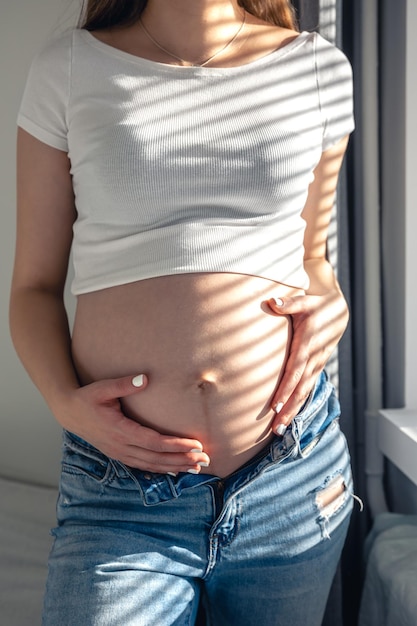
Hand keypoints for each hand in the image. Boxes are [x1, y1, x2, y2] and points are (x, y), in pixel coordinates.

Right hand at [56, 374, 209, 473]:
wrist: (69, 412)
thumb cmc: (87, 398)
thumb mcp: (103, 387)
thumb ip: (124, 384)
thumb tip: (145, 378)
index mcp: (120, 430)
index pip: (154, 442)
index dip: (176, 445)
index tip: (196, 444)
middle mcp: (121, 446)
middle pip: (157, 458)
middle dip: (182, 459)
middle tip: (205, 459)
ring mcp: (120, 453)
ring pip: (152, 465)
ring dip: (175, 467)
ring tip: (197, 467)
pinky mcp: (119, 455)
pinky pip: (144, 466)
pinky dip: (161, 469)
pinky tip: (176, 470)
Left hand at [267, 287, 348, 434]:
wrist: (336, 312)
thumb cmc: (315, 305)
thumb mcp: (303, 301)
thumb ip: (288, 303)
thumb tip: (273, 301)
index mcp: (307, 344)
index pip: (295, 371)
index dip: (286, 389)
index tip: (275, 405)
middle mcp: (314, 360)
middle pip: (300, 389)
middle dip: (288, 409)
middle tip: (276, 428)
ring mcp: (316, 366)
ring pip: (304, 394)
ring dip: (292, 412)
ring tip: (279, 431)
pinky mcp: (316, 370)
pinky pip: (307, 391)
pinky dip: (298, 406)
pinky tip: (288, 420)